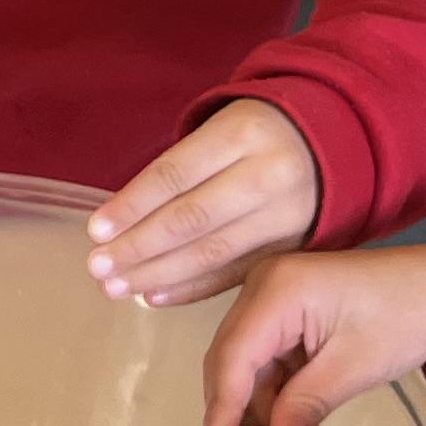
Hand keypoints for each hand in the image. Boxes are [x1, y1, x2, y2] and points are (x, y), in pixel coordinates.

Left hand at [88, 101, 321, 306]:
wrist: (330, 141)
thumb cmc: (252, 135)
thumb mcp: (220, 130)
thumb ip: (179, 169)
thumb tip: (118, 221)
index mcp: (242, 134)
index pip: (175, 175)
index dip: (132, 205)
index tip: (96, 231)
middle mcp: (268, 174)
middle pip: (192, 218)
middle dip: (139, 247)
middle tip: (98, 268)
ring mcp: (286, 213)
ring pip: (213, 251)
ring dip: (159, 274)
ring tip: (117, 287)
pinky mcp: (294, 245)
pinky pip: (237, 272)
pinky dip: (194, 288)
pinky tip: (157, 296)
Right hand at [197, 237, 425, 425]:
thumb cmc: (407, 315)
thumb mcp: (354, 367)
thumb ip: (305, 406)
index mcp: (278, 289)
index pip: (233, 355)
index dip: (221, 406)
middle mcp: (262, 285)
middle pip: (229, 356)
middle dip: (232, 407)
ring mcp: (271, 296)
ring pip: (244, 360)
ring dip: (252, 402)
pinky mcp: (284, 311)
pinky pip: (264, 355)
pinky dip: (270, 390)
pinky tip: (279, 423)